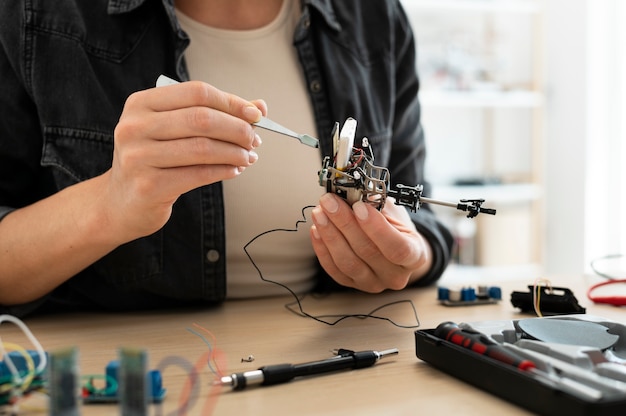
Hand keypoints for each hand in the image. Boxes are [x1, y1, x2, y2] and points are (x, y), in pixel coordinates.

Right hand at [103, 80, 266, 240]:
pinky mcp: (149, 186)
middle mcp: (135, 126)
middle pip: (202, 119)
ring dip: (235, 153)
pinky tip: (235, 171)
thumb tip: (259, 108)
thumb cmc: (154, 160)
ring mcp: (139, 157)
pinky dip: (224, 171)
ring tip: (248, 158)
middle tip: (254, 140)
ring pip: (203, 148)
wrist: (121, 202)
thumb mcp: (174, 131)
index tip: (255, 115)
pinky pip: (198, 174)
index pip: (196, 92)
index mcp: (141, 103)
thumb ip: (213, 115)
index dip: (231, 102)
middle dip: (237, 129)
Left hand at [310, 193, 432, 291]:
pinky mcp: (352, 284)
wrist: (395, 249)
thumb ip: (378, 206)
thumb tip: (355, 194)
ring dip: (330, 235)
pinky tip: (317, 229)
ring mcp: (373, 283)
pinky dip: (322, 248)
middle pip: (367, 252)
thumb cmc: (396, 229)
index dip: (376, 228)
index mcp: (415, 256)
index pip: (397, 247)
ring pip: (347, 262)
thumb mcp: (395, 214)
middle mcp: (395, 276)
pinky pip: (334, 269)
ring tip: (320, 213)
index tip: (359, 206)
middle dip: (345, 223)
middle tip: (330, 201)